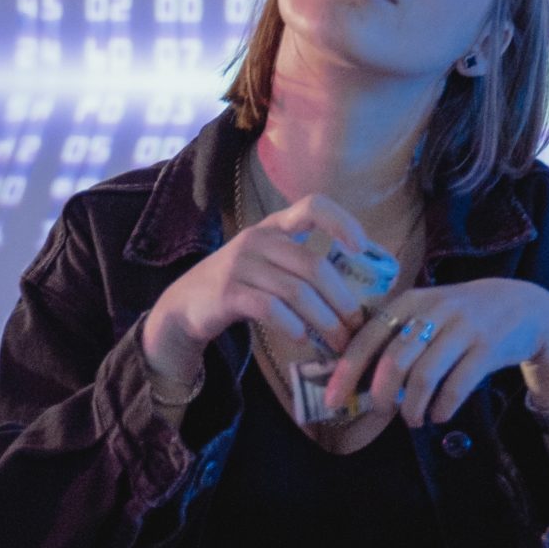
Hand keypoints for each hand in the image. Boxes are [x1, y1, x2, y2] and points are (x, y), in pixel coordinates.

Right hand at [145, 192, 373, 382]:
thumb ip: (305, 268)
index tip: (363, 248)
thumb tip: (359, 293)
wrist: (185, 305)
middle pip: (313, 265)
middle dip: (342, 299)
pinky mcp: (227, 293)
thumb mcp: (270, 264)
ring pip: (296, 291)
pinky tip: (303, 339)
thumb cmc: (241, 284)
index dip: (342, 222)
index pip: (313, 206)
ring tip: (338, 341)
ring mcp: (240, 264)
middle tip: (356, 327)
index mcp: (275, 226)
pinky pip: (270, 309)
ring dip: (324, 321)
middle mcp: (258, 238)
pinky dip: (292, 326)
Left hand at [324, 279, 548, 427]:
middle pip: (395, 360)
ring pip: (424, 375)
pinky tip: (438, 415)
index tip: (334, 400)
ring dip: (413, 407)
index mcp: (412, 300)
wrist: (526, 307)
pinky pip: (457, 384)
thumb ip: (397, 337)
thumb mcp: (429, 312)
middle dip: (381, 395)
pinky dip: (442, 406)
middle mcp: (435, 310)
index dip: (347, 371)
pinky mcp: (488, 347)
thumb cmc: (464, 316)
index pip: (368, 336)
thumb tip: (358, 379)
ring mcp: (463, 328)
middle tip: (380, 412)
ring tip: (413, 420)